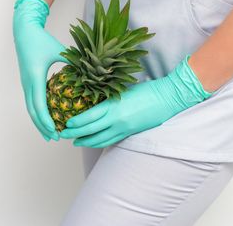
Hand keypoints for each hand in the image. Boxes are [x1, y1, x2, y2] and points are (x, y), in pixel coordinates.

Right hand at [13, 0, 68, 141]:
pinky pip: (31, 101)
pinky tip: (47, 117)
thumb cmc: (41, 40)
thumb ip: (71, 63)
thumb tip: (87, 74)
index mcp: (35, 78)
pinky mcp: (27, 81)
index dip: (47, 121)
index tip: (55, 132)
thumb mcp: (58, 51)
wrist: (24, 31)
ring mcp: (26, 83)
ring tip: (49, 133)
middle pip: (33, 112)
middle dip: (43, 127)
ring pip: (30, 108)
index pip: (40, 106)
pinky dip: (38, 112)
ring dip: (39, 122)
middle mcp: (28, 83)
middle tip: (55, 139)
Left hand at [58, 55, 213, 147]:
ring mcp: (124, 128)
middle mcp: (117, 120)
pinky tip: (94, 141)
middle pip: (90, 131)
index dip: (75, 123)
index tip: (66, 123)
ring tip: (76, 142)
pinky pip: (111, 140)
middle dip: (75, 134)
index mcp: (113, 106)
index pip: (88, 118)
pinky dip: (100, 142)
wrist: (168, 98)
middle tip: (63, 135)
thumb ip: (109, 98)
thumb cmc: (147, 89)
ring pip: (100, 140)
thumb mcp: (123, 90)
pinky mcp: (131, 133)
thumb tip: (93, 101)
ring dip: (86, 142)